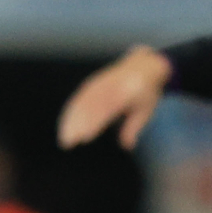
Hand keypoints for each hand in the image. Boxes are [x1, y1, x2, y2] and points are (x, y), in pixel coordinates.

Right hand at [57, 45, 172, 150]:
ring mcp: (101, 81)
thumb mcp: (145, 110)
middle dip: (78, 124)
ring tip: (65, 138)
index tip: (85, 137)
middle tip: (69, 142)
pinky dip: (72, 110)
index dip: (95, 122)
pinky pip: (80, 96)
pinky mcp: (94, 82)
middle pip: (91, 105)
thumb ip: (133, 127)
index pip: (108, 108)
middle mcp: (113, 85)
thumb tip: (128, 147)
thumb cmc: (146, 93)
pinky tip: (66, 124)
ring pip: (82, 101)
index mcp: (128, 91)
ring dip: (71, 119)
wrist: (144, 65)